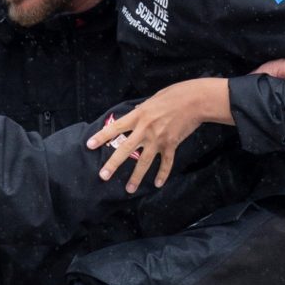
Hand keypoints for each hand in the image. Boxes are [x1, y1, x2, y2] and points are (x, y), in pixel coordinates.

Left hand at [87, 78, 230, 191]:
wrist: (195, 101)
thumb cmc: (174, 95)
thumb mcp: (152, 99)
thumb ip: (141, 109)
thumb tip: (134, 113)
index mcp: (138, 116)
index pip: (116, 128)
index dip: (102, 136)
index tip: (89, 145)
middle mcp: (145, 129)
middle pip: (125, 149)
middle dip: (113, 164)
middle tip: (103, 175)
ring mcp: (158, 139)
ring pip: (144, 161)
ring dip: (136, 177)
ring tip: (129, 189)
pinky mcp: (171, 145)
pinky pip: (166, 163)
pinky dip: (162, 174)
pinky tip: (158, 184)